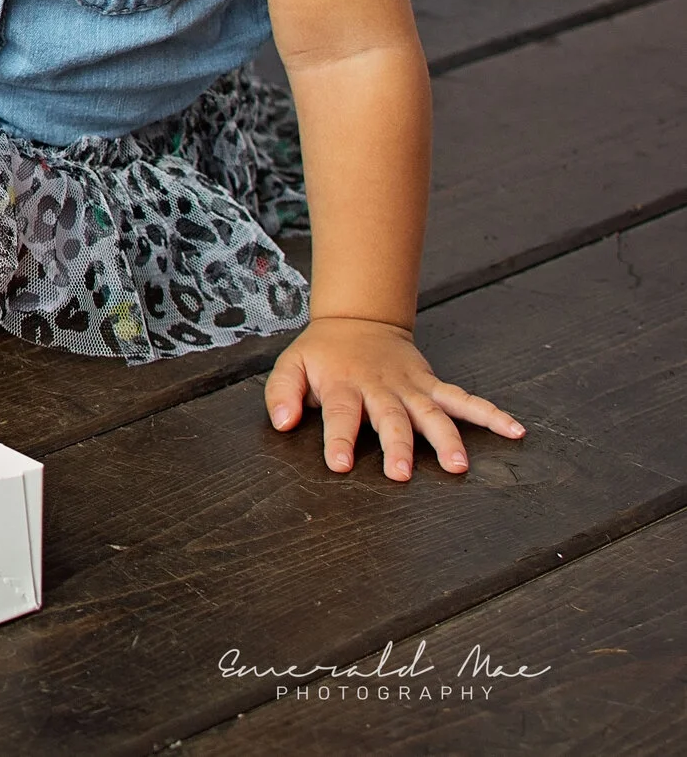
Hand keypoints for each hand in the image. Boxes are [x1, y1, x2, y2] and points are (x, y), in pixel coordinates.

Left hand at [264, 316, 524, 480]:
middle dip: (398, 446)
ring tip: (459, 466)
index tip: (340, 465)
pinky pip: (463, 399)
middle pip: (391, 419)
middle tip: (402, 473)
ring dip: (447, 438)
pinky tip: (514, 430)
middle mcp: (381, 388)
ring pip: (432, 413)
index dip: (339, 440)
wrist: (356, 321)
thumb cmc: (323, 354)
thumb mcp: (291, 366)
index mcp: (344, 386)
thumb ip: (283, 393)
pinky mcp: (431, 385)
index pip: (341, 416)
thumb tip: (282, 422)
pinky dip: (490, 413)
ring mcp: (411, 387)